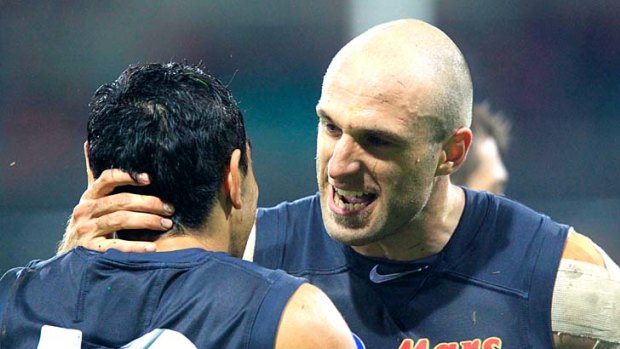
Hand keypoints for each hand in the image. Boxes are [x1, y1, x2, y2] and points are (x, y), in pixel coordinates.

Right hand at [58, 169, 173, 253]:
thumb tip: (89, 143)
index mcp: (89, 196)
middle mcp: (85, 210)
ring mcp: (85, 230)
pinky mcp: (90, 249)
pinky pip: (116, 246)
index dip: (128, 176)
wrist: (69, 259)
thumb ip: (96, 178)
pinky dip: (135, 247)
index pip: (107, 178)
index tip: (150, 179)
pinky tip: (152, 248)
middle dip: (149, 203)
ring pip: (120, 220)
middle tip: (170, 208)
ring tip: (167, 224)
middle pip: (121, 201)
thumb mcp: (90, 200)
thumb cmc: (88, 224)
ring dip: (147, 221)